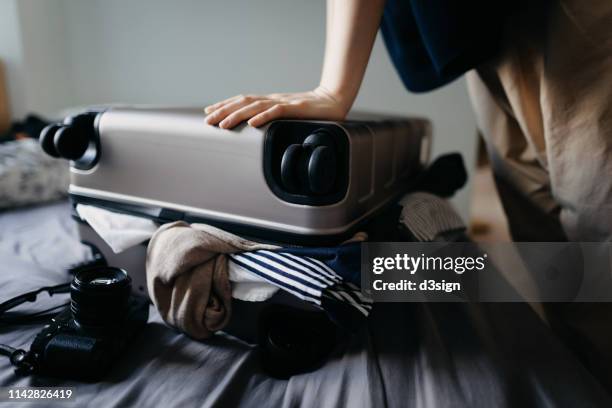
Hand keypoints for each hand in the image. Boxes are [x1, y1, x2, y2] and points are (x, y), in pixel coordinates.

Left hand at [204, 87, 349, 128]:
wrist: (335, 101)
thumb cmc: (312, 112)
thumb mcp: (289, 117)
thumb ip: (274, 121)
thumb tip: (258, 130)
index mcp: (270, 101)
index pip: (243, 101)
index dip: (224, 106)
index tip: (209, 113)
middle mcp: (273, 99)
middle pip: (243, 102)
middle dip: (224, 111)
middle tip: (207, 120)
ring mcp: (284, 102)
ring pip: (255, 107)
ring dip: (237, 115)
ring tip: (223, 124)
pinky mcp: (296, 108)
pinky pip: (277, 111)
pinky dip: (263, 117)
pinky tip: (252, 123)